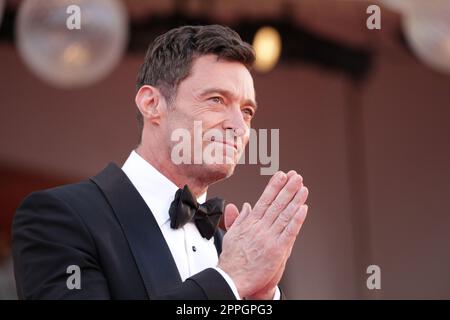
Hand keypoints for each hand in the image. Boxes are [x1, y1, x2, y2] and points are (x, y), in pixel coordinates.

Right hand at [218, 170, 308, 298]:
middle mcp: (260, 228)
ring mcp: (269, 238)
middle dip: (288, 189)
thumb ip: (239, 218)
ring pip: (284, 215)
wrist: (232, 278)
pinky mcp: (277, 250)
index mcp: (250, 223)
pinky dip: (296, 220)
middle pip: (276, 204)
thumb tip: (244, 206)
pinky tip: (303, 209)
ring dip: (295, 200)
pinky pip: (289, 232)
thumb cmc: (232, 259)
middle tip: (296, 177)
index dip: (274, 187)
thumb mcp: (232, 234)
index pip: (264, 200)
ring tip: (303, 188)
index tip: (281, 175)